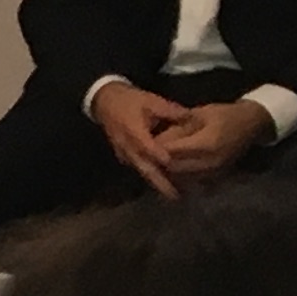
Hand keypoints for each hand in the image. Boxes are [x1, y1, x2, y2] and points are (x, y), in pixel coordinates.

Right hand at [89, 80, 190, 196]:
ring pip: (141, 171)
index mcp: (134, 131)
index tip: (174, 164)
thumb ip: (172, 111)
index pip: (148, 147)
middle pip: (144, 167)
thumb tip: (193, 117)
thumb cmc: (129, 100)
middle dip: (159, 182)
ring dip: (155, 183)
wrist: (104, 101)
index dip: (160, 156)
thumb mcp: (151, 100)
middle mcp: (128, 146)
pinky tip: (161, 182)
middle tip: (174, 196)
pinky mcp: (124, 155)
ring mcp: (124, 152)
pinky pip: (137, 168)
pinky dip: (149, 176)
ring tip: (171, 194)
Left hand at [153, 99, 274, 184]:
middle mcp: (211, 163)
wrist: (251, 125)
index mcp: (206, 144)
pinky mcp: (218, 178)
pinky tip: (171, 172)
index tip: (141, 145)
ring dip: (167, 173)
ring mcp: (215, 173)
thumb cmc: (224, 115)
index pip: (172, 152)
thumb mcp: (200, 114)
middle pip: (175, 169)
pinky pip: (194, 183)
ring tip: (155, 164)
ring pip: (182, 179)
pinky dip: (180, 179)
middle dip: (158, 164)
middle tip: (144, 157)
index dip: (155, 150)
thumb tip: (155, 140)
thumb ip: (178, 128)